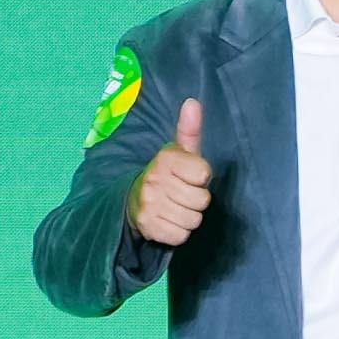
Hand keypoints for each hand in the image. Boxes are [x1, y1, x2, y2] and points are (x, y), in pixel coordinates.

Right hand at [128, 99, 214, 251]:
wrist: (134, 199)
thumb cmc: (169, 174)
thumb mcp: (180, 151)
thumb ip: (190, 129)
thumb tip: (193, 102)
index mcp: (166, 159)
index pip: (204, 174)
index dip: (202, 178)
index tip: (191, 176)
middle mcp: (155, 180)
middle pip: (202, 201)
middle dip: (197, 200)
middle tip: (183, 194)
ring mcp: (149, 204)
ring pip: (193, 220)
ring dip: (189, 217)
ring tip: (177, 207)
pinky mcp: (148, 227)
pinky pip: (181, 236)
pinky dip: (179, 232)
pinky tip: (169, 220)